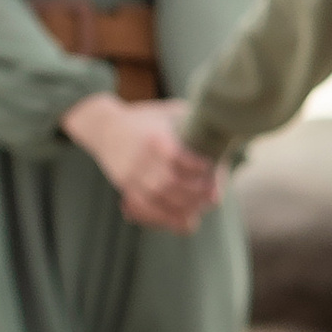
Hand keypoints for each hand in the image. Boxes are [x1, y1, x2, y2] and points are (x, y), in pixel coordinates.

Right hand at [63, 92, 221, 231]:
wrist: (104, 126)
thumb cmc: (147, 117)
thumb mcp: (171, 111)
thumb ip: (196, 121)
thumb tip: (227, 132)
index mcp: (155, 139)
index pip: (179, 159)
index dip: (199, 168)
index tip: (212, 168)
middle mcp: (141, 160)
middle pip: (170, 184)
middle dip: (196, 193)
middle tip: (213, 192)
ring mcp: (131, 176)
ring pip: (158, 201)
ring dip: (184, 208)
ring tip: (202, 206)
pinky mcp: (126, 187)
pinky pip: (144, 209)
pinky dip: (164, 219)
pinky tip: (184, 220)